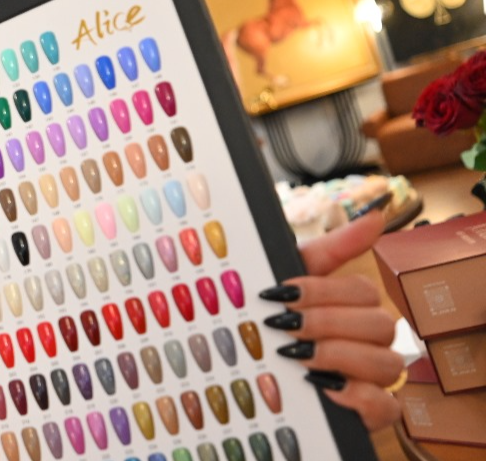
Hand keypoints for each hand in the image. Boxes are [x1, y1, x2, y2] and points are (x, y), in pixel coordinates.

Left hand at [264, 207, 402, 430]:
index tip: (279, 295)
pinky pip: (386, 406)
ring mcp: (372, 378)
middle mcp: (369, 340)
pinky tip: (321, 386)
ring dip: (338, 355)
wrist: (240, 371)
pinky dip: (357, 396)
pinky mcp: (369, 412)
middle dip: (326, 322)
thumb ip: (329, 249)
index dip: (321, 291)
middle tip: (285, 327)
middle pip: (378, 324)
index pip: (361, 291)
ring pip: (385, 362)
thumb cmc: (270, 319)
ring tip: (296, 357)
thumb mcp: (285, 280)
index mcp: (353, 306)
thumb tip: (375, 215)